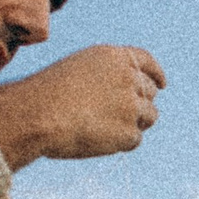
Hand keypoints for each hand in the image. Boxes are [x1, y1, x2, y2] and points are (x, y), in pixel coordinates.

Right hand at [0, 45, 164, 170]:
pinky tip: (97, 137)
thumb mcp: (78, 70)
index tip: (161, 84)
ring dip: (134, 122)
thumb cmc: (48, 95)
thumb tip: (134, 95)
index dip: (156, 74)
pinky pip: (135, 139)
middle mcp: (128, 78)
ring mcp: (132, 106)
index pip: (146, 61)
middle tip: (116, 113)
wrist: (37, 116)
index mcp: (113, 57)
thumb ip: (107, 76)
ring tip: (102, 125)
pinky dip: (120, 142)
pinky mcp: (130, 132)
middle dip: (139, 102)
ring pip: (150, 116)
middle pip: (150, 92)